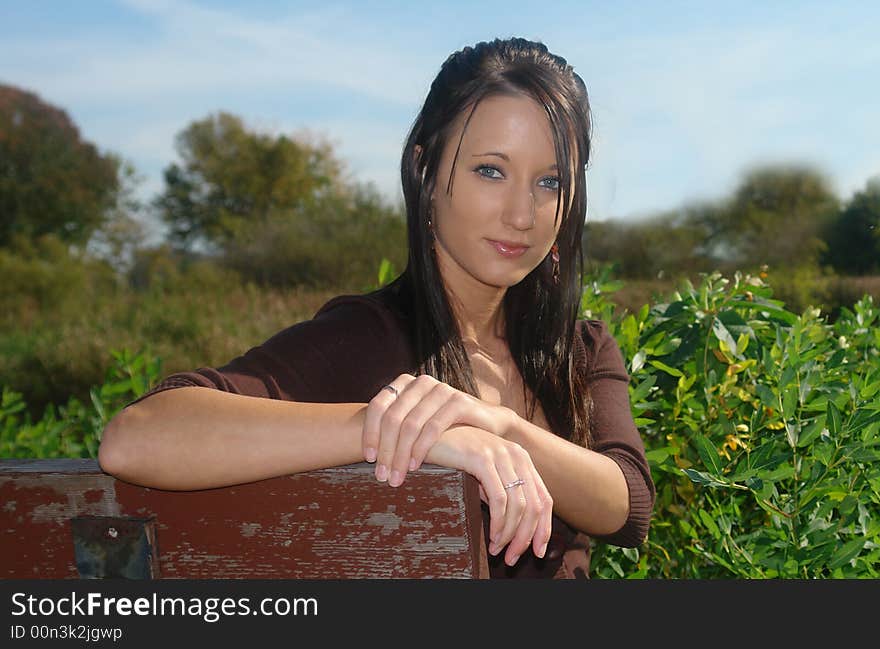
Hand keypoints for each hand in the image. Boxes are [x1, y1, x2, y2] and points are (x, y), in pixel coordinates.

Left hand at [363, 373, 515, 486]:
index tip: (369, 458)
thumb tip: (362, 450)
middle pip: (393, 418)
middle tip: (381, 476)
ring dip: (400, 454)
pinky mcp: (459, 401)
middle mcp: (421, 383)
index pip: (379, 405)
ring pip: (411, 425)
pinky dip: (421, 449)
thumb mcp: (416, 423)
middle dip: (385, 450)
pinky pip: (433, 427)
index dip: (370, 432)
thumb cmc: (447, 428)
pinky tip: (414, 465)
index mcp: (405, 384)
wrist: (489, 425)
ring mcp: (441, 390)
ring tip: (396, 477)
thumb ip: (394, 427)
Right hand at [425, 425, 552, 565]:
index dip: (543, 529)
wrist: (427, 433)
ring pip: (519, 506)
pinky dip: (498, 523)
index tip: (537, 552)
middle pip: (535, 505)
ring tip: (497, 550)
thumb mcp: (483, 474)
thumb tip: (511, 528)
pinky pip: (499, 499)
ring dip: (509, 534)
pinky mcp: (482, 458)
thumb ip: (499, 493)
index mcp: (521, 458)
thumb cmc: (454, 454)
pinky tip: (491, 535)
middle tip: (512, 558)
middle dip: (526, 538)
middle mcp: (516, 455)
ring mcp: (501, 454)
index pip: (544, 499)